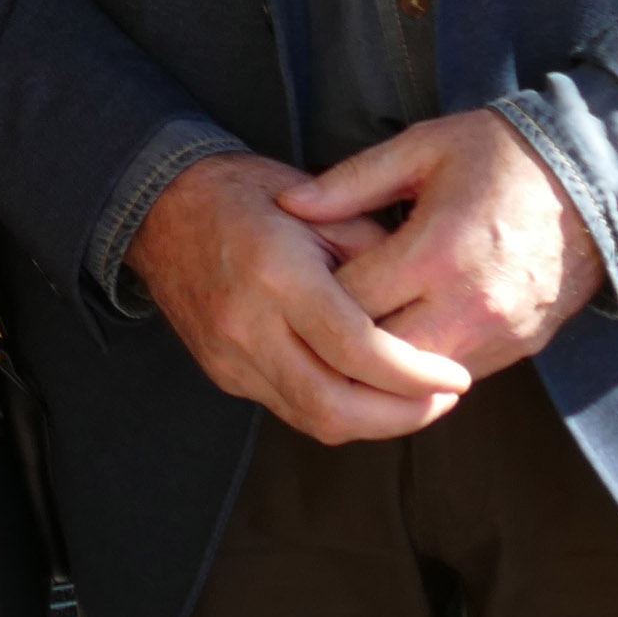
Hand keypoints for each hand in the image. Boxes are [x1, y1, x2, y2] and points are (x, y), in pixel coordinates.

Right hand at [129, 152, 472, 444]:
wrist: (161, 207)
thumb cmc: (246, 196)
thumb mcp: (322, 207)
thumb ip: (376, 258)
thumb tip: (427, 307)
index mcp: (278, 275)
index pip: (358, 350)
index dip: (415, 375)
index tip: (455, 377)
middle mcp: (248, 325)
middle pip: (334, 407)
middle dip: (401, 417)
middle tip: (442, 399)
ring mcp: (229, 356)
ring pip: (312, 419)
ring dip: (372, 421)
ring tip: (413, 398)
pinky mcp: (222, 373)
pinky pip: (289, 408)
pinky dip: (335, 407)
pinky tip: (364, 387)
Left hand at [280, 110, 605, 379]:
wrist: (593, 180)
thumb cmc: (500, 155)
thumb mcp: (421, 148)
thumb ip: (349, 182)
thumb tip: (288, 203)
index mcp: (436, 252)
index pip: (353, 303)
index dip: (316, 299)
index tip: (297, 285)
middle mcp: (468, 305)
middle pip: (379, 358)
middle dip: (340, 346)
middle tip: (311, 325)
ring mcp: (497, 334)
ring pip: (416, 382)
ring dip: (380, 367)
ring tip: (346, 339)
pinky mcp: (518, 349)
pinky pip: (454, 376)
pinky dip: (421, 369)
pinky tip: (397, 341)